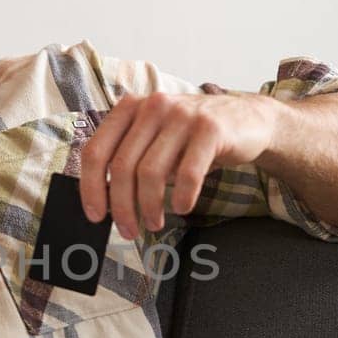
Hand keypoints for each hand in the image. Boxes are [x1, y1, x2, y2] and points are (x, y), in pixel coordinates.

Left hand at [79, 91, 280, 238]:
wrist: (248, 121)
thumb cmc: (194, 137)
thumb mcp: (157, 139)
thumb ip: (131, 157)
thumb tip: (105, 201)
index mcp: (130, 108)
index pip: (96, 150)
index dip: (90, 187)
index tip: (95, 216)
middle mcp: (152, 107)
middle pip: (121, 166)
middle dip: (121, 206)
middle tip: (128, 230)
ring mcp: (181, 115)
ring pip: (150, 172)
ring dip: (149, 206)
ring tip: (154, 223)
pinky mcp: (210, 128)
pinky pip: (187, 173)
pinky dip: (181, 196)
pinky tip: (182, 208)